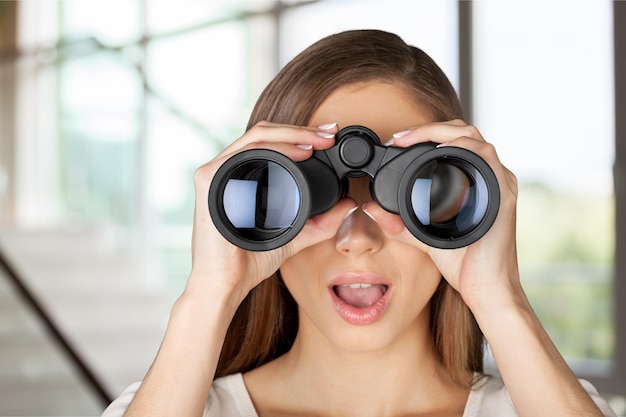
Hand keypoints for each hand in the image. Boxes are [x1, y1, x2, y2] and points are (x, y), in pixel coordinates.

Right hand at [188, 121, 357, 301]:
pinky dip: (274, 147)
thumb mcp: (294, 236)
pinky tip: (299, 153)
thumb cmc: (249, 261)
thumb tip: (349, 205)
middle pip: (264, 133)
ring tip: (319, 141)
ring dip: (291, 134)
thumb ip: (320, 223)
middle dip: (301, 130)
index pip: (270, 143)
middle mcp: (226, 171)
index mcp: (240, 177)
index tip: (330, 137)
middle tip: (330, 134)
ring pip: (256, 137)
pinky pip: (244, 153)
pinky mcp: (209, 180)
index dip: (300, 135)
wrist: (226, 282)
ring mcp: (215, 173)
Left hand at [362, 120, 520, 312]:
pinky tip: (442, 148)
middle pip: (466, 133)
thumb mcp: (424, 238)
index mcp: (476, 184)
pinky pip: (486, 157)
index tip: (397, 141)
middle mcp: (490, 179)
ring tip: (412, 139)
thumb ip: (400, 224)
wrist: (487, 289)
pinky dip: (464, 146)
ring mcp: (498, 184)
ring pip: (476, 138)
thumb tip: (371, 210)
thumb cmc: (464, 264)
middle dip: (432, 128)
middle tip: (400, 138)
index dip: (427, 134)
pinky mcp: (502, 195)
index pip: (454, 143)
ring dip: (443, 131)